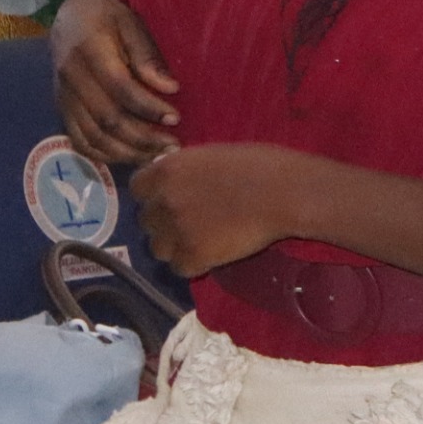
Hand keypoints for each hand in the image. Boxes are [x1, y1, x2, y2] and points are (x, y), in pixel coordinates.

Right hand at [52, 0, 180, 164]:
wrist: (69, 17)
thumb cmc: (108, 18)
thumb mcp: (131, 24)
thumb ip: (148, 57)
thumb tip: (171, 88)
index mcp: (90, 52)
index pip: (121, 89)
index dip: (149, 108)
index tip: (176, 118)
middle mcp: (72, 79)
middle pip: (107, 119)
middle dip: (143, 138)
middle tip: (174, 145)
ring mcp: (64, 97)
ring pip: (93, 137)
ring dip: (127, 152)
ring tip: (158, 155)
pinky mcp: (62, 109)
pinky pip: (79, 141)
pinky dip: (104, 155)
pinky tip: (130, 156)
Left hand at [130, 143, 314, 275]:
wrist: (285, 193)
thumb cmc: (261, 165)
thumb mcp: (213, 155)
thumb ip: (186, 168)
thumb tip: (174, 177)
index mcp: (166, 170)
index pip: (137, 189)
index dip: (154, 195)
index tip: (171, 199)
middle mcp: (163, 200)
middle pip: (146, 222)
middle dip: (165, 223)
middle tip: (193, 223)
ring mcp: (176, 230)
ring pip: (159, 249)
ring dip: (176, 247)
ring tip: (203, 242)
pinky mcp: (194, 256)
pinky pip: (180, 268)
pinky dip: (196, 265)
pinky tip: (215, 255)